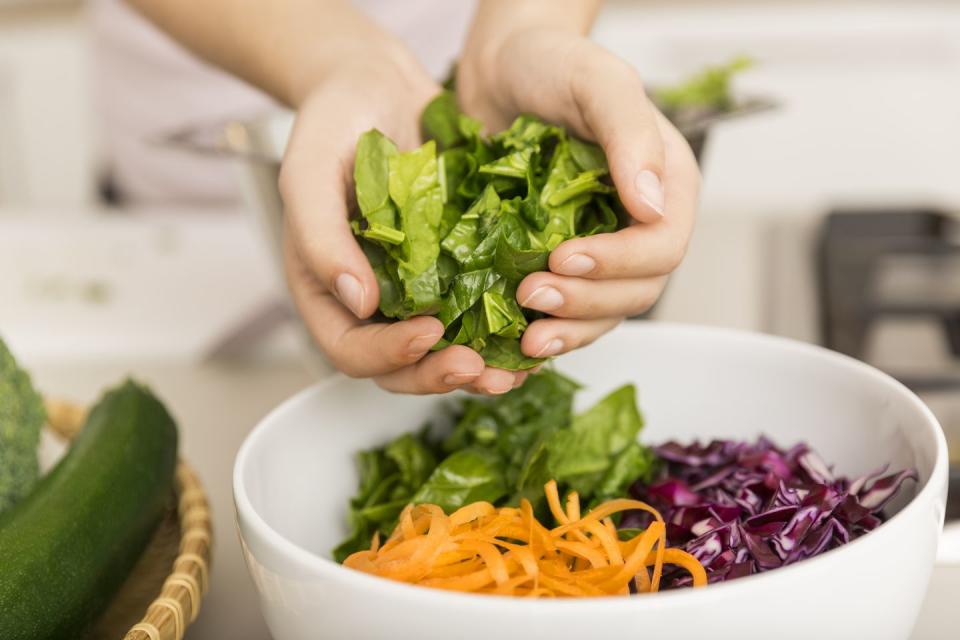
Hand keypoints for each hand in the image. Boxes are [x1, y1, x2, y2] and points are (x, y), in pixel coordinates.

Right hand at [280, 55, 530, 393]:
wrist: (377, 83)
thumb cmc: (332, 123)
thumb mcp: (309, 172)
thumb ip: (320, 237)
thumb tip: (356, 301)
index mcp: (329, 289)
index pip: (350, 349)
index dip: (388, 354)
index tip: (429, 333)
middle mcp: (374, 299)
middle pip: (402, 367)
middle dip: (440, 375)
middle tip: (480, 368)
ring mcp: (418, 287)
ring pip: (446, 350)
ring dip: (479, 366)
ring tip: (516, 367)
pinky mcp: (458, 267)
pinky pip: (480, 310)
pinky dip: (504, 327)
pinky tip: (535, 326)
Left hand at [457, 24, 699, 359]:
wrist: (498, 70)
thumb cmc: (552, 64)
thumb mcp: (596, 84)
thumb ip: (631, 136)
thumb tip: (653, 205)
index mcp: (666, 186)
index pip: (662, 248)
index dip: (618, 263)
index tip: (563, 256)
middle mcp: (639, 224)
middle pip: (635, 291)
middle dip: (586, 303)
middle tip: (531, 295)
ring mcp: (600, 246)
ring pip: (602, 311)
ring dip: (567, 328)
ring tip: (524, 334)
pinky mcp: (559, 260)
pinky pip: (565, 309)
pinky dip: (545, 326)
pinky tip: (514, 336)